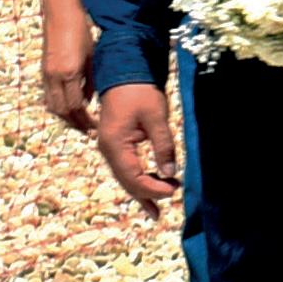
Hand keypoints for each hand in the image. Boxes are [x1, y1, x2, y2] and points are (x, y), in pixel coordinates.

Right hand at [42, 0, 98, 134]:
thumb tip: (89, 101)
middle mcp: (54, 75)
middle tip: (88, 131)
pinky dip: (58, 106)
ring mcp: (46, 73)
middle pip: (62, 110)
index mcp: (69, 72)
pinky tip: (69, 109)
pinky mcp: (43, 71)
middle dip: (75, 123)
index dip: (85, 120)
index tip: (95, 127)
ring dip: (65, 117)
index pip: (76, 106)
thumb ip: (91, 81)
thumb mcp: (92, 56)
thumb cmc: (81, 31)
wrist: (60, 12)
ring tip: (78, 123)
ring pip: (52, 106)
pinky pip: (48, 96)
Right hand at [93, 78, 179, 211]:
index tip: (175, 188)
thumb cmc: (139, 91)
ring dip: (142, 192)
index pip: (134, 177)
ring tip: (156, 210)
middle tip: (169, 203)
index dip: (154, 188)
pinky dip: (137, 180)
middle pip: (127, 182)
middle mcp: (108, 149)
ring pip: (125, 177)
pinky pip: (125, 168)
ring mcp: (109, 147)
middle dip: (148, 195)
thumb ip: (163, 145)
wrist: (123, 71)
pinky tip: (149, 189)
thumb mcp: (156, 117)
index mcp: (115, 144)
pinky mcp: (115, 144)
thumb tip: (170, 173)